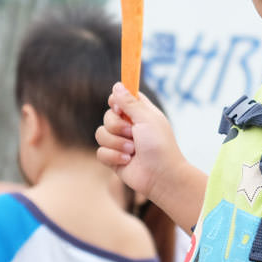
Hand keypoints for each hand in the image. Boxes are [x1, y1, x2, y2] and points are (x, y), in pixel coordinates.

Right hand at [96, 82, 181, 200]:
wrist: (161, 176)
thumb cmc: (159, 146)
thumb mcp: (146, 119)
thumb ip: (130, 102)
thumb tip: (117, 85)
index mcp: (140, 113)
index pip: (122, 98)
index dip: (118, 101)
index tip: (120, 107)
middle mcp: (129, 126)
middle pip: (107, 116)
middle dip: (117, 126)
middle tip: (132, 133)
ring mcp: (120, 143)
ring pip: (100, 133)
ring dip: (116, 143)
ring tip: (131, 151)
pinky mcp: (113, 158)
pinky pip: (100, 152)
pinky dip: (113, 156)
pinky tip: (127, 161)